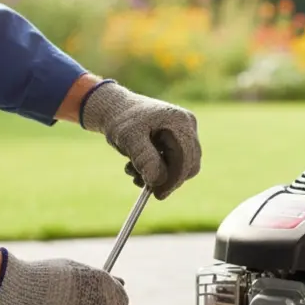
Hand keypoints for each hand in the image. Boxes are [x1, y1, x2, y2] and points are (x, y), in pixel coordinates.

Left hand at [79, 80, 200, 198]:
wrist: (116, 109)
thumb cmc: (121, 121)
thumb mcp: (129, 138)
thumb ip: (144, 158)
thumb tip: (158, 181)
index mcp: (179, 122)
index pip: (185, 158)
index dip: (173, 180)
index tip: (157, 195)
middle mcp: (188, 125)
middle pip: (189, 164)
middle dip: (167, 179)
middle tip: (145, 188)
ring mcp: (186, 132)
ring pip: (183, 166)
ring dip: (161, 176)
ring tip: (134, 172)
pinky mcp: (179, 140)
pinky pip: (177, 163)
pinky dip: (159, 170)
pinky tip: (138, 167)